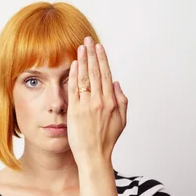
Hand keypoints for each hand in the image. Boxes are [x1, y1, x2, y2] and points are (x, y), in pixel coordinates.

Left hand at [67, 37, 127, 163]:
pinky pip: (74, 89)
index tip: (99, 47)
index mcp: (112, 102)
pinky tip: (73, 64)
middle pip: (95, 72)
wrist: (94, 156)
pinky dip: (74, 75)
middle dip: (92, 54)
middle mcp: (100, 101)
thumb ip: (122, 100)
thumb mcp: (121, 120)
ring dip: (83, 60)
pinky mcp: (75, 111)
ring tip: (80, 47)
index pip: (106, 75)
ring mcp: (87, 105)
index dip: (102, 59)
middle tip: (88, 40)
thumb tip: (116, 83)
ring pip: (85, 77)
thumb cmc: (107, 140)